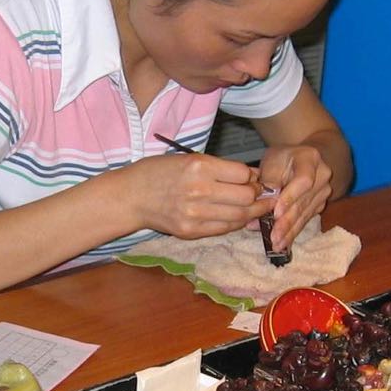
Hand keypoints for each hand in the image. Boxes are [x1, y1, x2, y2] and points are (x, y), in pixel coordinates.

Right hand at [125, 151, 270, 239]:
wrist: (130, 197)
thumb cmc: (157, 172)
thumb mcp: (187, 158)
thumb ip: (219, 167)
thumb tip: (251, 174)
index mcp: (199, 166)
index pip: (242, 174)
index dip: (253, 176)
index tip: (254, 178)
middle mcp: (200, 190)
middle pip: (246, 196)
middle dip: (257, 194)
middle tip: (260, 193)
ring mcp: (195, 214)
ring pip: (239, 215)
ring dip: (252, 211)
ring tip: (256, 206)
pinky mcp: (191, 231)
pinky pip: (224, 228)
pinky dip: (236, 223)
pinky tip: (238, 217)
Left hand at [256, 143, 334, 249]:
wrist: (302, 157)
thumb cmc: (283, 158)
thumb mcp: (273, 160)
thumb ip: (269, 179)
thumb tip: (263, 203)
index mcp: (310, 158)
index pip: (303, 181)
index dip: (290, 198)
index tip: (276, 213)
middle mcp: (322, 175)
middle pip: (304, 202)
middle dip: (287, 222)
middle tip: (273, 237)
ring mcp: (324, 191)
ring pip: (305, 214)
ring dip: (290, 231)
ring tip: (276, 244)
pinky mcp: (320, 204)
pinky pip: (306, 220)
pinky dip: (293, 231)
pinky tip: (283, 242)